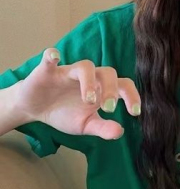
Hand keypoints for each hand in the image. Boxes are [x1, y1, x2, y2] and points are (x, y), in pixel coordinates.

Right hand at [16, 48, 140, 139]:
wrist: (36, 110)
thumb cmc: (65, 114)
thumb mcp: (86, 125)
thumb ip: (103, 129)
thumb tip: (120, 132)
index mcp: (102, 90)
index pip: (123, 85)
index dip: (132, 96)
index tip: (135, 112)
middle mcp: (89, 78)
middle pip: (108, 72)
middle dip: (112, 90)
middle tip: (108, 109)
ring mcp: (69, 73)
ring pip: (85, 66)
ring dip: (89, 82)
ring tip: (89, 100)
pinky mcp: (47, 71)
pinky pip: (50, 58)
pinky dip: (52, 55)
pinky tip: (54, 56)